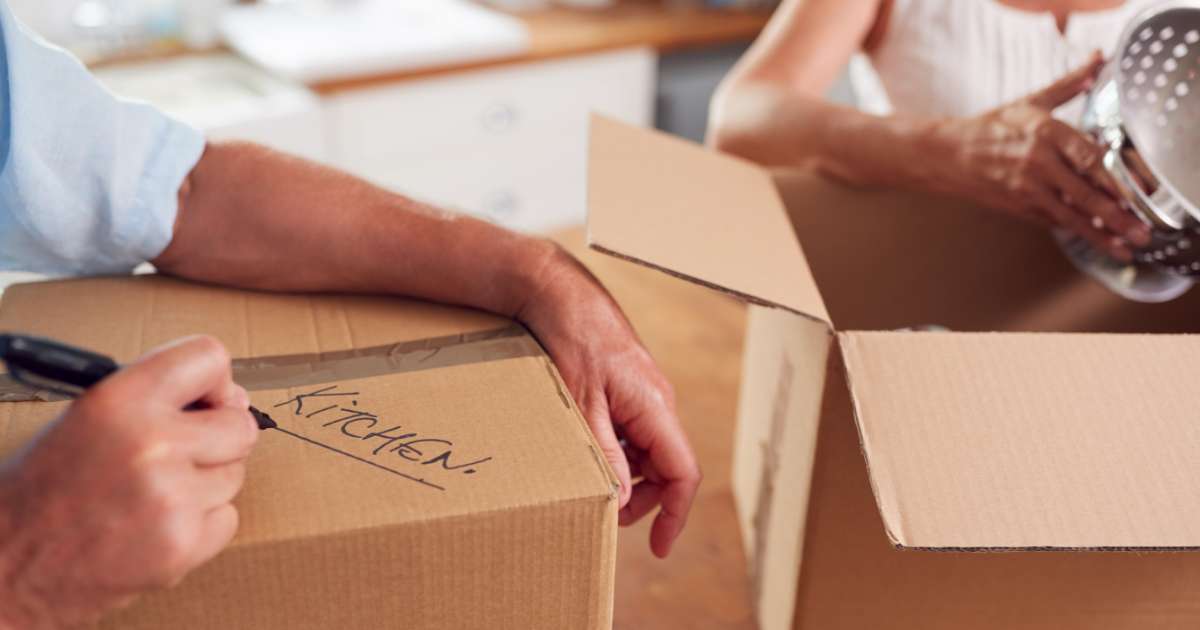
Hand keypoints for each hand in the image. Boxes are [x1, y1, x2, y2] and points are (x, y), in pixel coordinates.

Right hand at [0, 336, 257, 628]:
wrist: (6, 567)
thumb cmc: (43, 490)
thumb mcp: (86, 418)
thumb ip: (154, 398)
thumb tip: (231, 397)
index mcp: (120, 401)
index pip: (209, 357)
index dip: (215, 380)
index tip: (208, 398)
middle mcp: (151, 444)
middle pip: (239, 425)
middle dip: (219, 439)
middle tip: (182, 454)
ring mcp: (172, 498)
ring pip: (234, 475)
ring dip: (205, 484)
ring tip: (151, 495)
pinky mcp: (183, 545)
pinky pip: (227, 518)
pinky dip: (202, 525)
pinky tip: (155, 526)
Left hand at [518, 246, 700, 557]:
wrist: (558, 292)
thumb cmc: (572, 341)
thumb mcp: (582, 406)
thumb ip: (604, 455)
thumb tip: (619, 500)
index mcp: (656, 407)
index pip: (683, 472)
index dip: (676, 514)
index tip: (658, 547)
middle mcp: (659, 401)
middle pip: (668, 466)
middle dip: (644, 499)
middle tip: (609, 516)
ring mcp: (645, 393)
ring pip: (650, 450)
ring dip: (628, 474)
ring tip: (594, 484)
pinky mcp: (629, 386)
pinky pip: (634, 430)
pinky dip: (618, 450)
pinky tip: (589, 451)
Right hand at [930, 51, 1150, 260]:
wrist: (948, 154)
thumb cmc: (989, 127)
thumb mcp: (1030, 103)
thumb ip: (1067, 86)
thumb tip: (1096, 62)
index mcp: (1045, 132)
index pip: (1089, 158)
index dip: (1114, 179)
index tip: (1136, 193)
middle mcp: (1037, 162)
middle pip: (1085, 194)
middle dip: (1116, 216)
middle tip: (1139, 232)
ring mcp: (1026, 188)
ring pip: (1070, 216)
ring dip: (1100, 234)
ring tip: (1123, 248)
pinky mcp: (1017, 206)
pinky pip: (1052, 220)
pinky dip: (1075, 230)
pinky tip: (1095, 239)